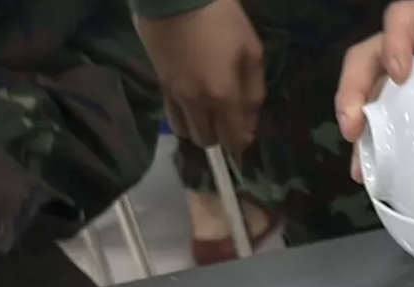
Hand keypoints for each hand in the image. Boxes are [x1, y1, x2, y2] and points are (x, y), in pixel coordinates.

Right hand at [136, 0, 265, 150]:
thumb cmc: (222, 20)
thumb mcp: (252, 51)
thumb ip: (253, 90)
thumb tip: (249, 118)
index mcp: (224, 96)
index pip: (234, 140)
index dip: (242, 140)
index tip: (246, 129)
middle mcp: (197, 103)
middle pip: (207, 140)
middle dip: (220, 136)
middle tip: (228, 118)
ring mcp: (175, 95)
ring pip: (186, 132)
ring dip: (199, 128)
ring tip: (208, 113)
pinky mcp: (160, 85)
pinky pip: (171, 116)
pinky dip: (183, 118)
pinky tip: (192, 104)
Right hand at [335, 0, 413, 180]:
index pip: (402, 19)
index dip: (396, 43)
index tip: (400, 72)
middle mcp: (410, 38)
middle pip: (366, 56)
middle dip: (353, 91)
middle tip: (354, 128)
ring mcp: (404, 62)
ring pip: (365, 86)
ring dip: (356, 124)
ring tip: (360, 166)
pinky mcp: (406, 85)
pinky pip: (382, 106)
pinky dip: (376, 138)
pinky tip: (375, 172)